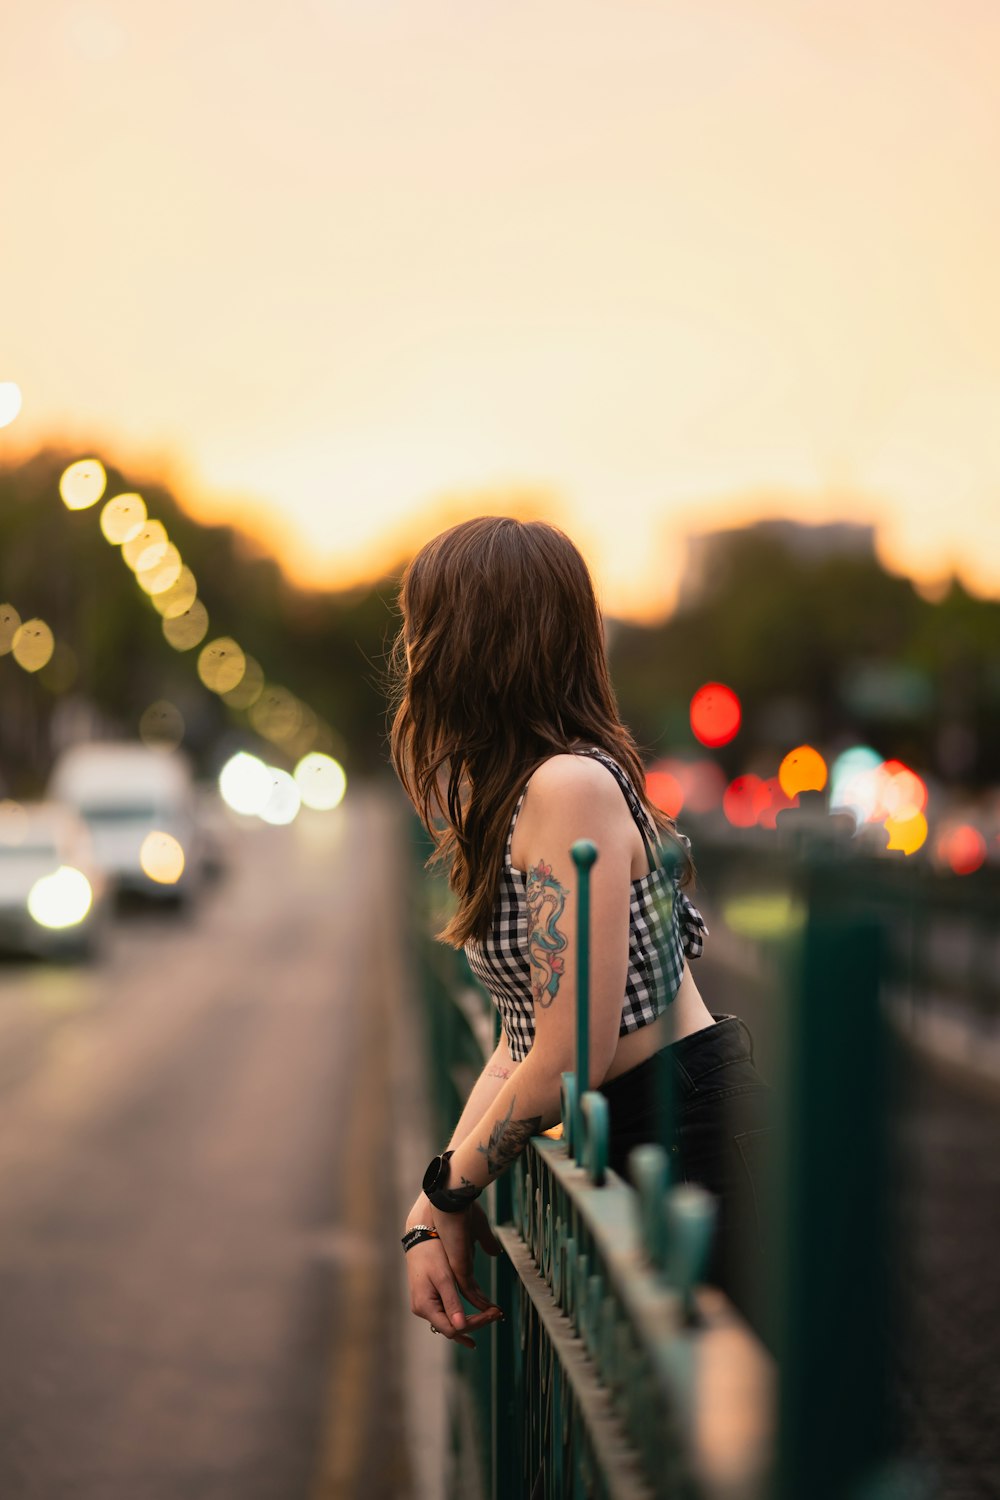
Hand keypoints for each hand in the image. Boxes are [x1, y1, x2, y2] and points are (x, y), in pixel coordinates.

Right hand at [405, 1203, 501, 1348]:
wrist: (420, 1236)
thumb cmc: (431, 1253)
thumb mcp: (444, 1278)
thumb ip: (452, 1303)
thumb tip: (461, 1328)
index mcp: (425, 1306)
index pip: (453, 1328)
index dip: (475, 1324)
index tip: (492, 1314)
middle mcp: (423, 1309)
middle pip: (453, 1327)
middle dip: (477, 1322)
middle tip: (497, 1313)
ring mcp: (425, 1305)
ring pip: (451, 1322)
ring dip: (472, 1321)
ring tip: (491, 1317)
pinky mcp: (430, 1298)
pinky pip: (447, 1315)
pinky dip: (462, 1318)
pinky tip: (472, 1324)